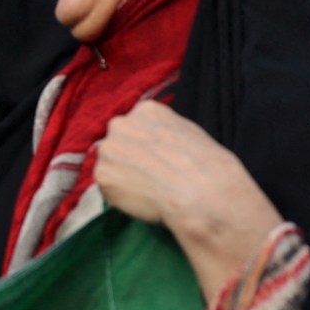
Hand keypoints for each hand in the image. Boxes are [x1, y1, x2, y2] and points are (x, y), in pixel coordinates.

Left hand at [95, 101, 283, 301]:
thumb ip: (164, 132)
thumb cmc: (207, 167)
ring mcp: (108, 148)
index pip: (136, 127)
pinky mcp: (102, 175)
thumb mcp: (189, 133)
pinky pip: (108, 186)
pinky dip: (120, 196)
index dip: (146, 147)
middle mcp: (121, 123)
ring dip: (123, 176)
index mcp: (146, 110)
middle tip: (150, 177)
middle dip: (129, 158)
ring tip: (149, 189)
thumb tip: (155, 141)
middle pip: (118, 143)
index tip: (157, 161)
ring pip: (110, 164)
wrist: (203, 194)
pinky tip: (142, 199)